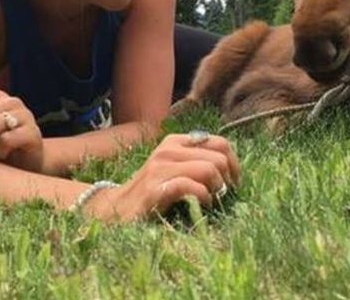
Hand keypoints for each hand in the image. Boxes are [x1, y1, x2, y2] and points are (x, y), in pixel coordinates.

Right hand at [81, 132, 240, 221]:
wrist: (116, 209)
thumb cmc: (152, 191)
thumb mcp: (175, 168)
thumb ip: (197, 161)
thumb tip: (230, 167)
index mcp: (176, 141)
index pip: (220, 142)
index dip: (233, 163)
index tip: (232, 182)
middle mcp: (168, 149)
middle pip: (219, 156)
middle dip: (228, 178)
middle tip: (222, 194)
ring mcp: (160, 167)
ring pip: (209, 168)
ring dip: (217, 188)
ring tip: (211, 199)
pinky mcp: (156, 188)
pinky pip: (191, 186)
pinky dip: (204, 198)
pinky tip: (202, 205)